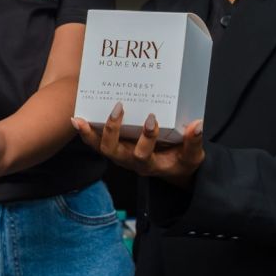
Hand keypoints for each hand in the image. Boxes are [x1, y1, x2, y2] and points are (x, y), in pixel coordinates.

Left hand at [72, 102, 204, 188]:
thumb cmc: (181, 160)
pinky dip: (86, 132)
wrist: (172, 168)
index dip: (146, 139)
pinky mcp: (114, 147)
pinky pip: (96, 142)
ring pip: (100, 147)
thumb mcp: (192, 156)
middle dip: (113, 130)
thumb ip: (194, 142)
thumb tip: (197, 125)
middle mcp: (130, 161)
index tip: (152, 120)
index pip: (144, 154)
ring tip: (81, 118)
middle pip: (113, 151)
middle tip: (119, 108)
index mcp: (150, 164)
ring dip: (90, 134)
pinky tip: (77, 119)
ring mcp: (120, 154)